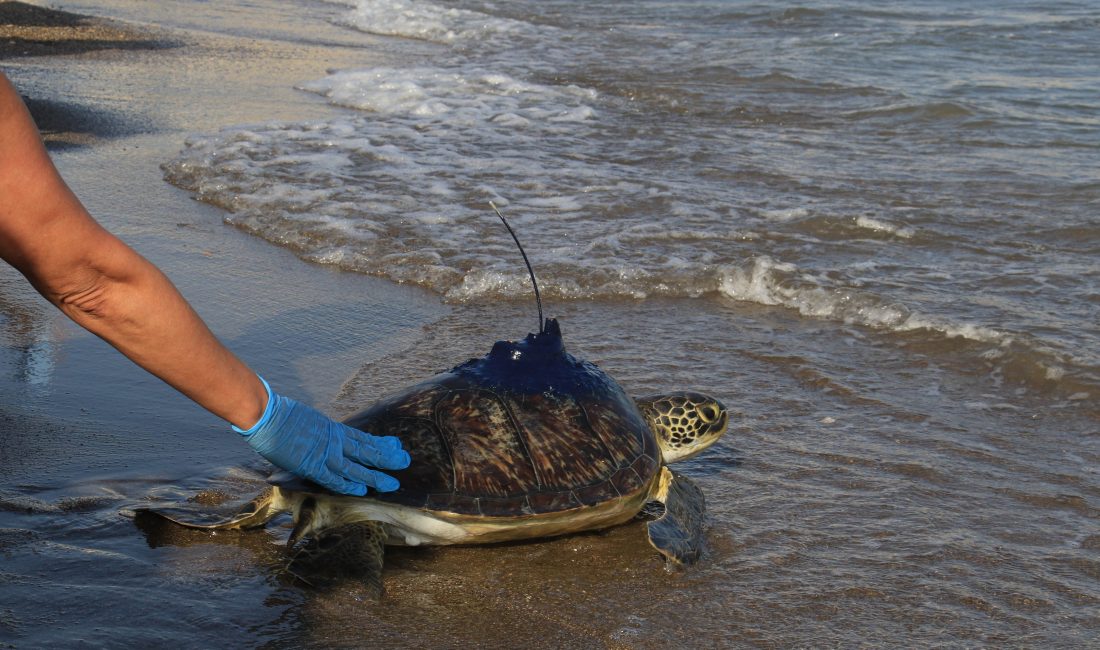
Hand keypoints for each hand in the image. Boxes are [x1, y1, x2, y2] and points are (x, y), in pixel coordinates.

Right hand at [234, 377, 410, 494]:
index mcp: (333, 429)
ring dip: (374, 476)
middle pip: (366, 450)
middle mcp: (334, 440)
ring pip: (356, 467)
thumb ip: (319, 432)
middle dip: (387, 458)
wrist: (267, 414)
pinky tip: (361, 489)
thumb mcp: (309, 421)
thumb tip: (322, 437)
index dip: (381, 444)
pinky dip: (347, 484)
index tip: (395, 445)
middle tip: (405, 461)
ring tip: (392, 483)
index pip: (363, 438)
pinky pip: (333, 478)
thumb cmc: (282, 416)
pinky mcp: (311, 465)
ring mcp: (324, 453)